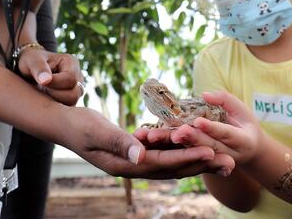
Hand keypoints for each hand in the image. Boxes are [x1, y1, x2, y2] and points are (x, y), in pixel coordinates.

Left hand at [17, 47, 83, 105]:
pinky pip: (67, 108)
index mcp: (71, 62)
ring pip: (72, 103)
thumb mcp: (31, 61)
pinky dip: (55, 107)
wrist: (30, 70)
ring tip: (43, 92)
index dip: (54, 83)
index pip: (70, 79)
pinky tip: (45, 98)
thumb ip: (38, 68)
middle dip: (55, 94)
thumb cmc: (31, 62)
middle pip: (74, 94)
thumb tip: (45, 80)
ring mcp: (77, 88)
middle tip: (41, 88)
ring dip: (54, 101)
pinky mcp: (72, 99)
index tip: (40, 82)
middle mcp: (78, 76)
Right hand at [64, 107, 234, 178]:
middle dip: (201, 164)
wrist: (63, 124)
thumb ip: (120, 142)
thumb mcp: (97, 131)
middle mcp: (133, 166)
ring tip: (221, 158)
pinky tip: (197, 147)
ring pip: (172, 163)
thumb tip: (141, 153)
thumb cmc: (77, 125)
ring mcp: (135, 161)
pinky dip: (182, 152)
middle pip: (173, 168)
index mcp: (125, 164)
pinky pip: (164, 154)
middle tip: (228, 162)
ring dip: (197, 160)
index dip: (187, 157)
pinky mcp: (136, 152)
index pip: (163, 162)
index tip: (210, 152)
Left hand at [169, 91, 263, 165]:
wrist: (250, 150)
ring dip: (186, 145)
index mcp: (244, 141)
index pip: (226, 134)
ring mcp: (220, 161)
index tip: (198, 121)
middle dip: (195, 139)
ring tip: (173, 136)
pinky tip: (173, 141)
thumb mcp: (241, 109)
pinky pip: (196, 155)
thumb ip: (225, 100)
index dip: (212, 128)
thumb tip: (204, 95)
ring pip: (202, 153)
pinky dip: (184, 148)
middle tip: (180, 131)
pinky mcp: (209, 162)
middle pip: (211, 147)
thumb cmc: (244, 124)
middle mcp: (232, 155)